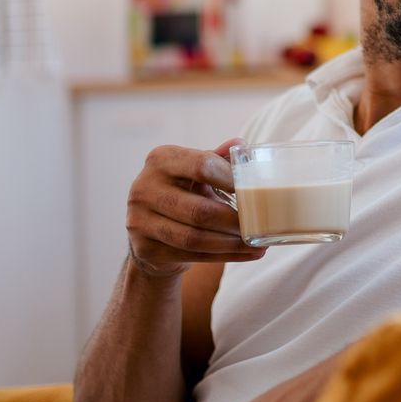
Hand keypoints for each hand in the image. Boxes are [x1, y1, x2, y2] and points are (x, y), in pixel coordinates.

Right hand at [127, 138, 264, 280]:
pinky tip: (244, 254)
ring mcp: (139, 220)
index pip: (202, 166)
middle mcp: (144, 187)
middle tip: (260, 226)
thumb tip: (241, 145)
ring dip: (231, 243)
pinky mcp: (144, 249)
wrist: (151, 230)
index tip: (256, 190)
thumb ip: (217, 159)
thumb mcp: (196, 171)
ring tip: (256, 245)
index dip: (231, 179)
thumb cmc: (183, 192)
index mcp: (161, 159)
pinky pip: (190, 256)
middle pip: (199, 209)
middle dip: (234, 221)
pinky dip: (223, 256)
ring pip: (194, 237)